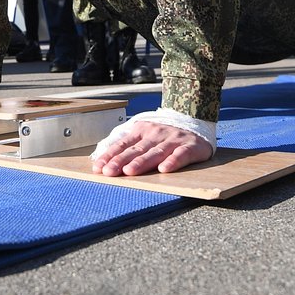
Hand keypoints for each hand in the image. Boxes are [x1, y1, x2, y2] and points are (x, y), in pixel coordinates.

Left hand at [90, 121, 213, 175]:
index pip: (123, 144)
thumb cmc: (164, 136)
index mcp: (141, 130)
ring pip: (156, 152)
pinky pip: (181, 154)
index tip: (98, 167)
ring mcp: (173, 139)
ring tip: (129, 171)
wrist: (196, 123)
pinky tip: (164, 169)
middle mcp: (156, 134)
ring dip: (142, 162)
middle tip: (109, 171)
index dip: (110, 155)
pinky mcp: (191, 146)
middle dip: (121, 160)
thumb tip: (102, 159)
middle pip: (136, 149)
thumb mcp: (144, 135)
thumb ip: (126, 146)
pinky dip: (173, 161)